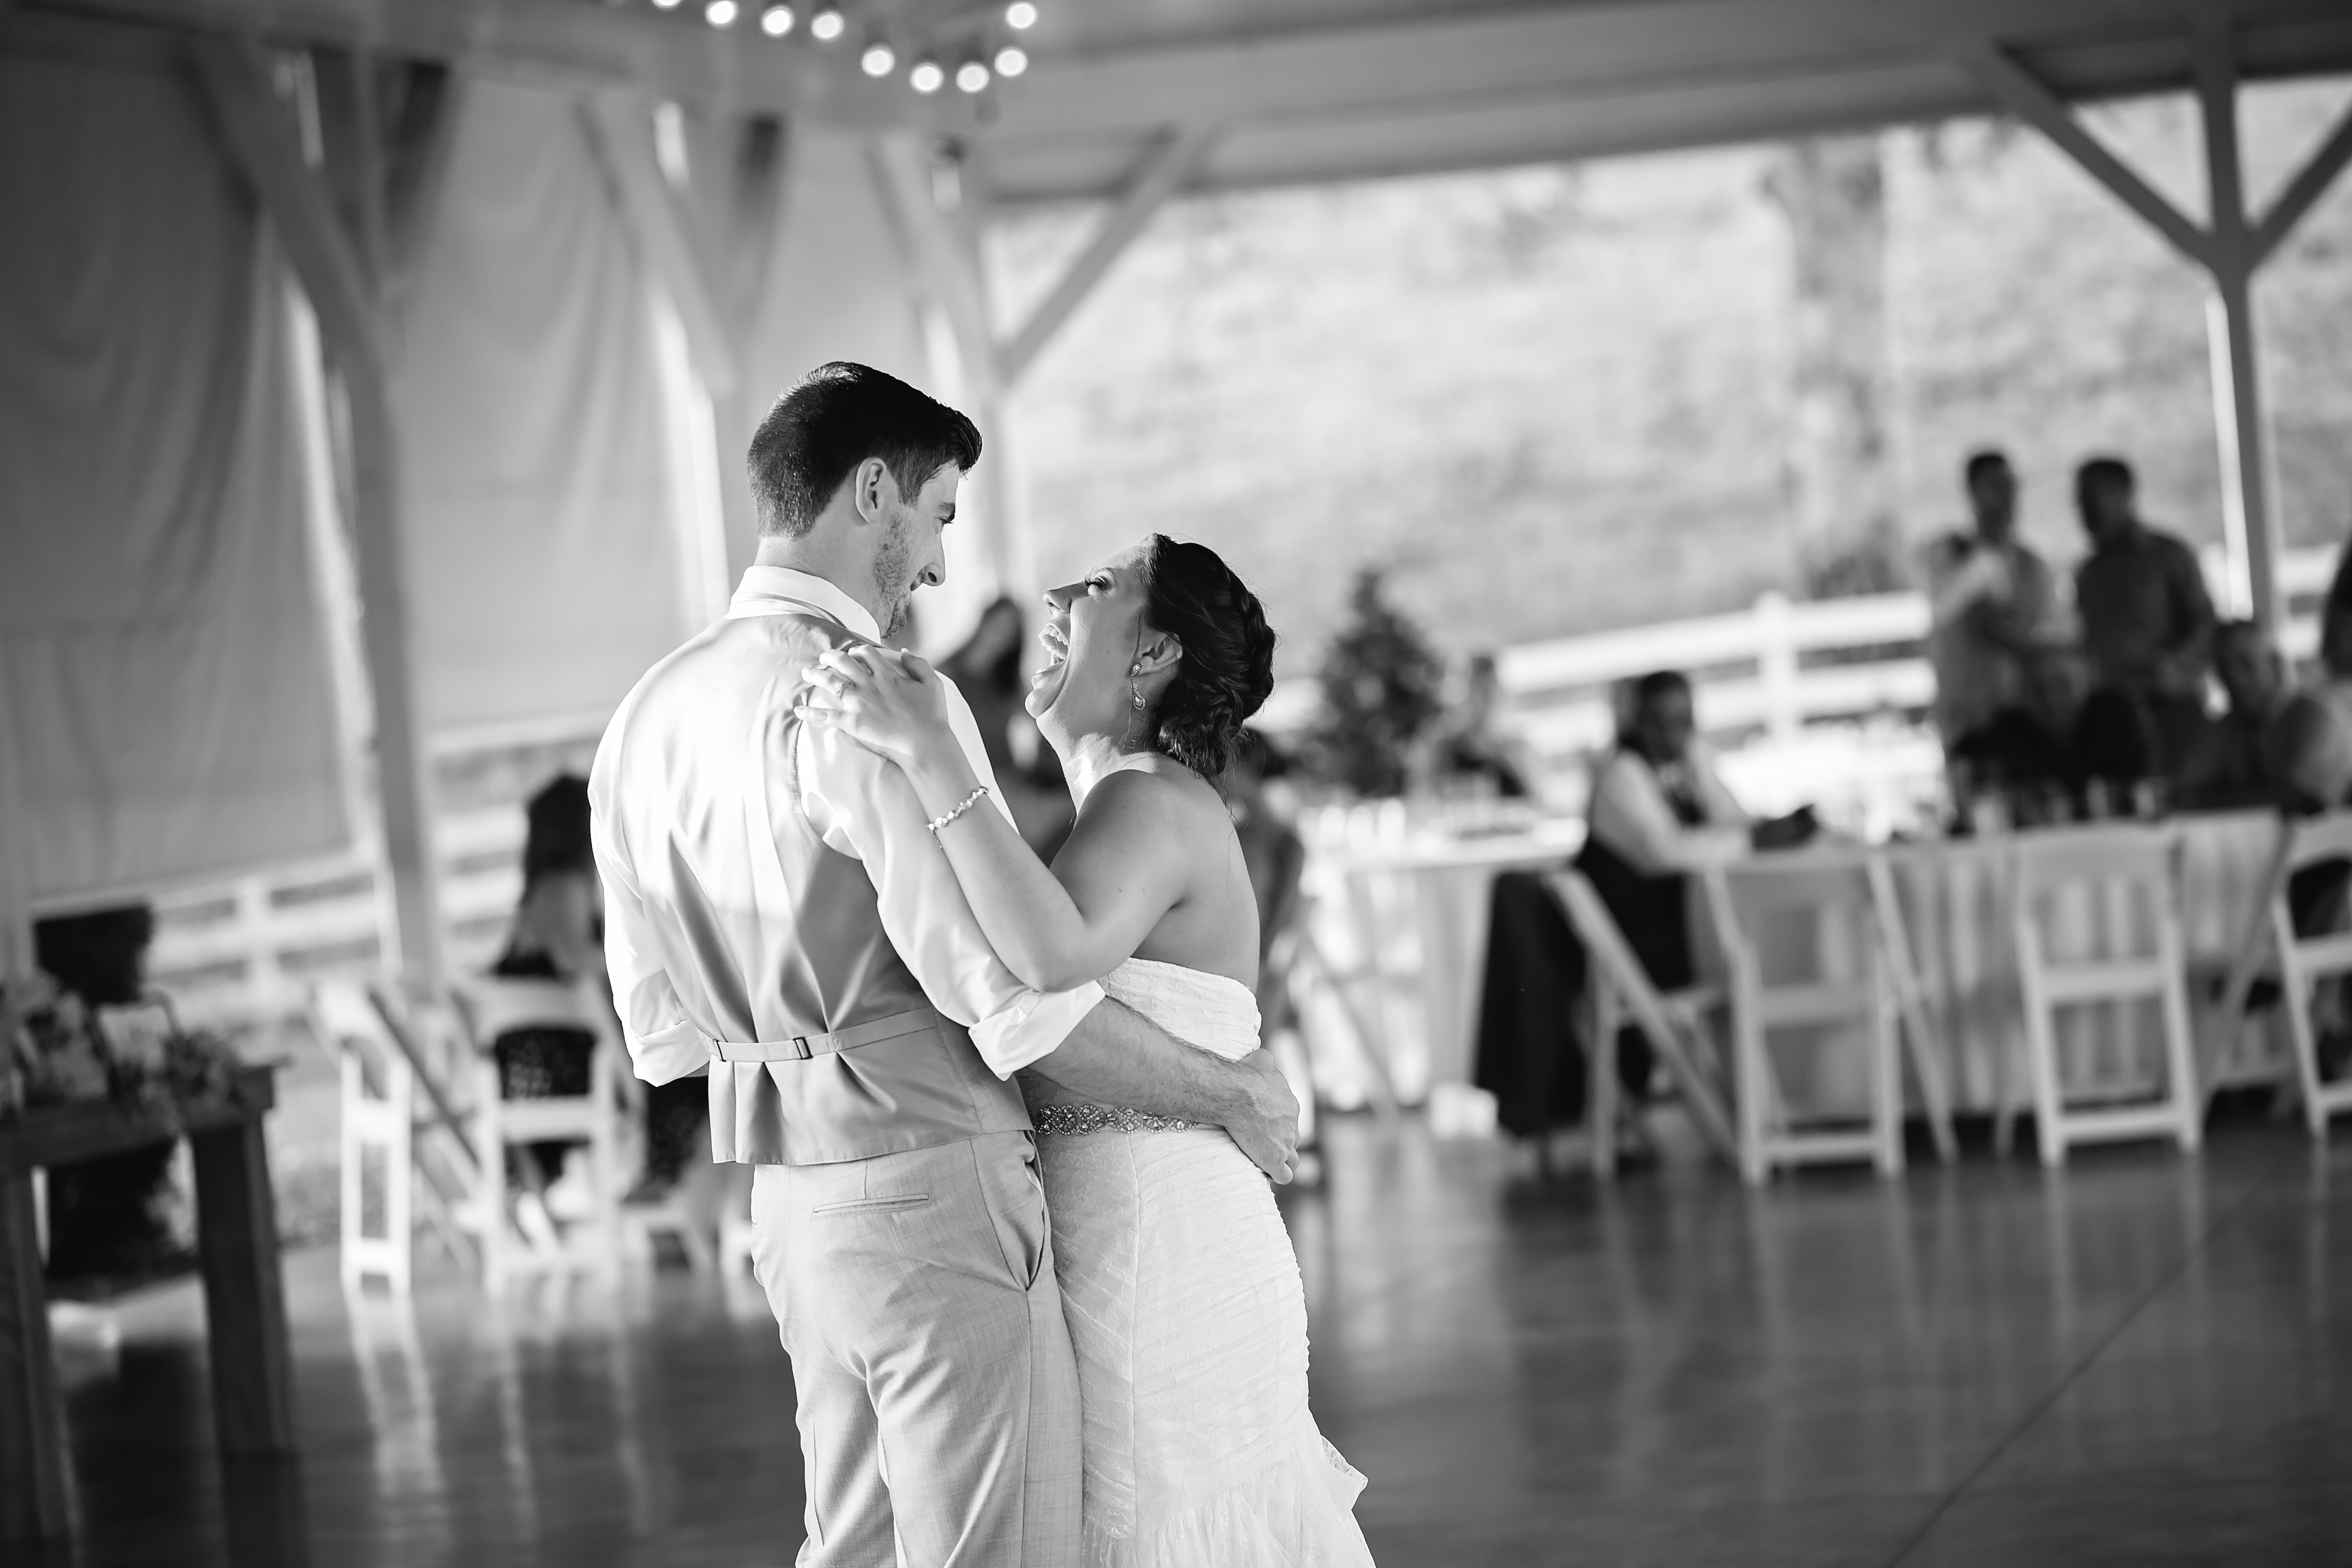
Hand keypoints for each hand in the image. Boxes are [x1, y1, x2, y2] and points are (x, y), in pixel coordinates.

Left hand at [796, 645, 954, 769]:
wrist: (925, 743)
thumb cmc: (932, 716)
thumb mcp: (933, 683)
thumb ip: (919, 664)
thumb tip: (905, 651)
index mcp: (888, 675)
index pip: (867, 654)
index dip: (857, 651)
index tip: (852, 653)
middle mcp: (870, 685)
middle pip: (843, 663)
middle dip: (830, 657)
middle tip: (823, 658)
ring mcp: (859, 703)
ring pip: (831, 683)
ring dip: (817, 675)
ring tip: (807, 673)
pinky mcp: (853, 723)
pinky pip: (826, 716)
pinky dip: (811, 713)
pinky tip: (798, 711)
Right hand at [1219, 1049, 1302, 1183]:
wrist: (1236, 1094)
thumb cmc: (1246, 1076)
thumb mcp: (1262, 1059)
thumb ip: (1266, 1060)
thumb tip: (1262, 1053)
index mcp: (1290, 1106)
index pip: (1289, 1119)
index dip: (1278, 1124)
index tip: (1265, 1125)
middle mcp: (1292, 1125)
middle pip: (1293, 1139)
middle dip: (1282, 1143)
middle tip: (1264, 1143)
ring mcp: (1285, 1144)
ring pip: (1293, 1160)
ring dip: (1283, 1161)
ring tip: (1268, 1162)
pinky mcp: (1275, 1160)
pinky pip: (1283, 1175)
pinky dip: (1277, 1175)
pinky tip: (1267, 1173)